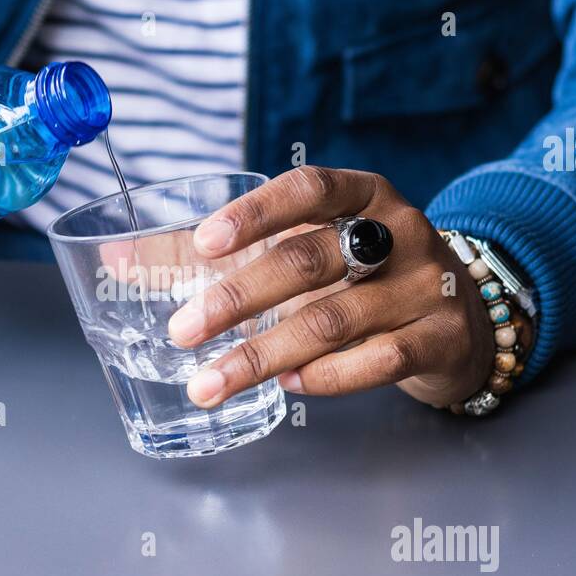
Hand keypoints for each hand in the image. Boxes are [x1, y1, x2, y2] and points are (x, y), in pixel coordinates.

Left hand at [167, 165, 494, 407]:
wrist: (464, 321)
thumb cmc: (362, 276)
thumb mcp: (307, 248)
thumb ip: (217, 254)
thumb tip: (111, 257)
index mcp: (363, 195)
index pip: (308, 189)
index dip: (255, 214)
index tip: (203, 243)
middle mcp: (398, 233)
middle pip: (309, 261)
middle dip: (237, 298)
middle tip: (182, 330)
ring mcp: (425, 287)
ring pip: (333, 319)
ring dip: (262, 355)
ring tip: (210, 381)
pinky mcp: (439, 339)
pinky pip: (375, 361)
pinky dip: (324, 377)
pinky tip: (285, 386)